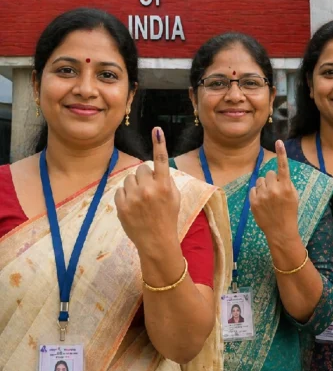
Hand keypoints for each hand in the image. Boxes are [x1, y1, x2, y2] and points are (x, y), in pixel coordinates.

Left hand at [116, 127, 179, 252]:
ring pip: (129, 179)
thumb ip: (166, 180)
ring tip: (141, 200)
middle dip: (144, 176)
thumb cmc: (168, 217)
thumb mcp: (175, 197)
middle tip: (150, 189)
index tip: (156, 130)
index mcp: (164, 186)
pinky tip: (133, 206)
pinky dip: (125, 195)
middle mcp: (148, 189)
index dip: (159, 144)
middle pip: (141, 168)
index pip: (161, 161)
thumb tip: (154, 169)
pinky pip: (120, 190)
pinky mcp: (121, 205)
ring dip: (134, 185)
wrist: (156, 241)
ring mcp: (133, 198)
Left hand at [250, 141, 299, 244]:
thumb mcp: (293, 196)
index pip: (283, 166)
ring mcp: (262, 195)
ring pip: (260, 180)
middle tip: (276, 191)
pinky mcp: (253, 201)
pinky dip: (257, 193)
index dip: (282, 153)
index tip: (279, 141)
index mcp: (286, 187)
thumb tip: (277, 174)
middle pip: (269, 174)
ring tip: (269, 198)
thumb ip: (286, 183)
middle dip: (272, 180)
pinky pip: (253, 189)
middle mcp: (273, 189)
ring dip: (264, 186)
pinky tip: (262, 202)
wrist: (280, 230)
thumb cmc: (289, 212)